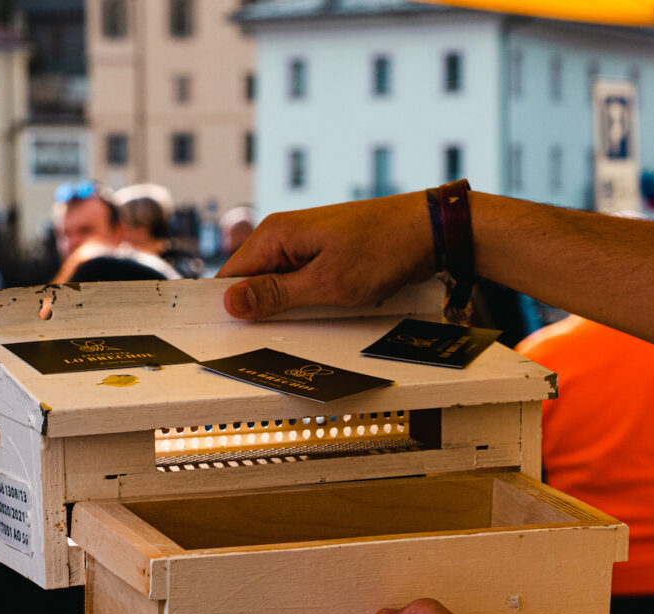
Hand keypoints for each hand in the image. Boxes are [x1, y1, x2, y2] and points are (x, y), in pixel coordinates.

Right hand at [216, 191, 433, 318]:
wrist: (428, 231)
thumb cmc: (381, 250)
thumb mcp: (325, 283)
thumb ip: (276, 294)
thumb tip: (230, 302)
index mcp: (275, 235)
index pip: (231, 275)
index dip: (227, 307)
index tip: (225, 337)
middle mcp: (285, 236)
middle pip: (252, 281)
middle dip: (256, 310)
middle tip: (261, 342)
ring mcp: (305, 245)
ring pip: (278, 285)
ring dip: (283, 309)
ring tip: (292, 327)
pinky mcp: (324, 255)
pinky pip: (300, 283)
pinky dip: (303, 302)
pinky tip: (312, 316)